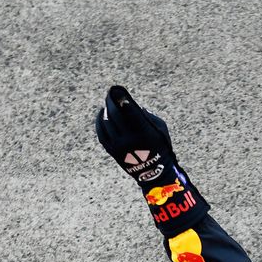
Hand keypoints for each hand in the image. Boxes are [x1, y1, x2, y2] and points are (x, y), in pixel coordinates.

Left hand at [95, 84, 206, 230]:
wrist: (154, 173)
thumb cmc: (160, 146)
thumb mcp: (160, 129)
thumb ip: (145, 115)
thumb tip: (130, 106)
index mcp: (144, 133)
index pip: (129, 111)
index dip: (121, 98)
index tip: (116, 89)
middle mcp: (129, 140)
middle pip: (115, 114)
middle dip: (111, 101)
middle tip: (110, 93)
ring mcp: (119, 146)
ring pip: (106, 123)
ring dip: (106, 110)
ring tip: (108, 104)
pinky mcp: (112, 151)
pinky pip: (102, 133)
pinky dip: (100, 122)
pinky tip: (102, 115)